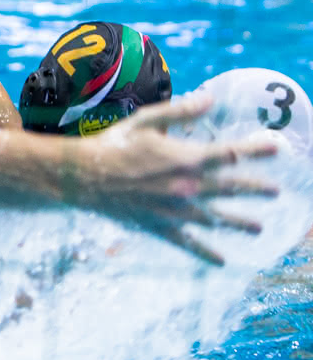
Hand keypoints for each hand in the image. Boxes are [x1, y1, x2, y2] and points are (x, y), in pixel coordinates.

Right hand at [74, 94, 278, 265]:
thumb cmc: (113, 144)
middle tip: (275, 191)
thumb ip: (180, 111)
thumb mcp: (145, 121)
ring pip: (217, 218)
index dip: (256, 150)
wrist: (83, 176)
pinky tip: (222, 261)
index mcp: (186, 158)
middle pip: (232, 188)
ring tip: (258, 227)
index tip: (277, 149)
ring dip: (241, 222)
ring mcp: (176, 210)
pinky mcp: (161, 226)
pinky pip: (189, 243)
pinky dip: (207, 253)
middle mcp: (188, 186)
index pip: (231, 153)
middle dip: (256, 189)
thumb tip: (210, 97)